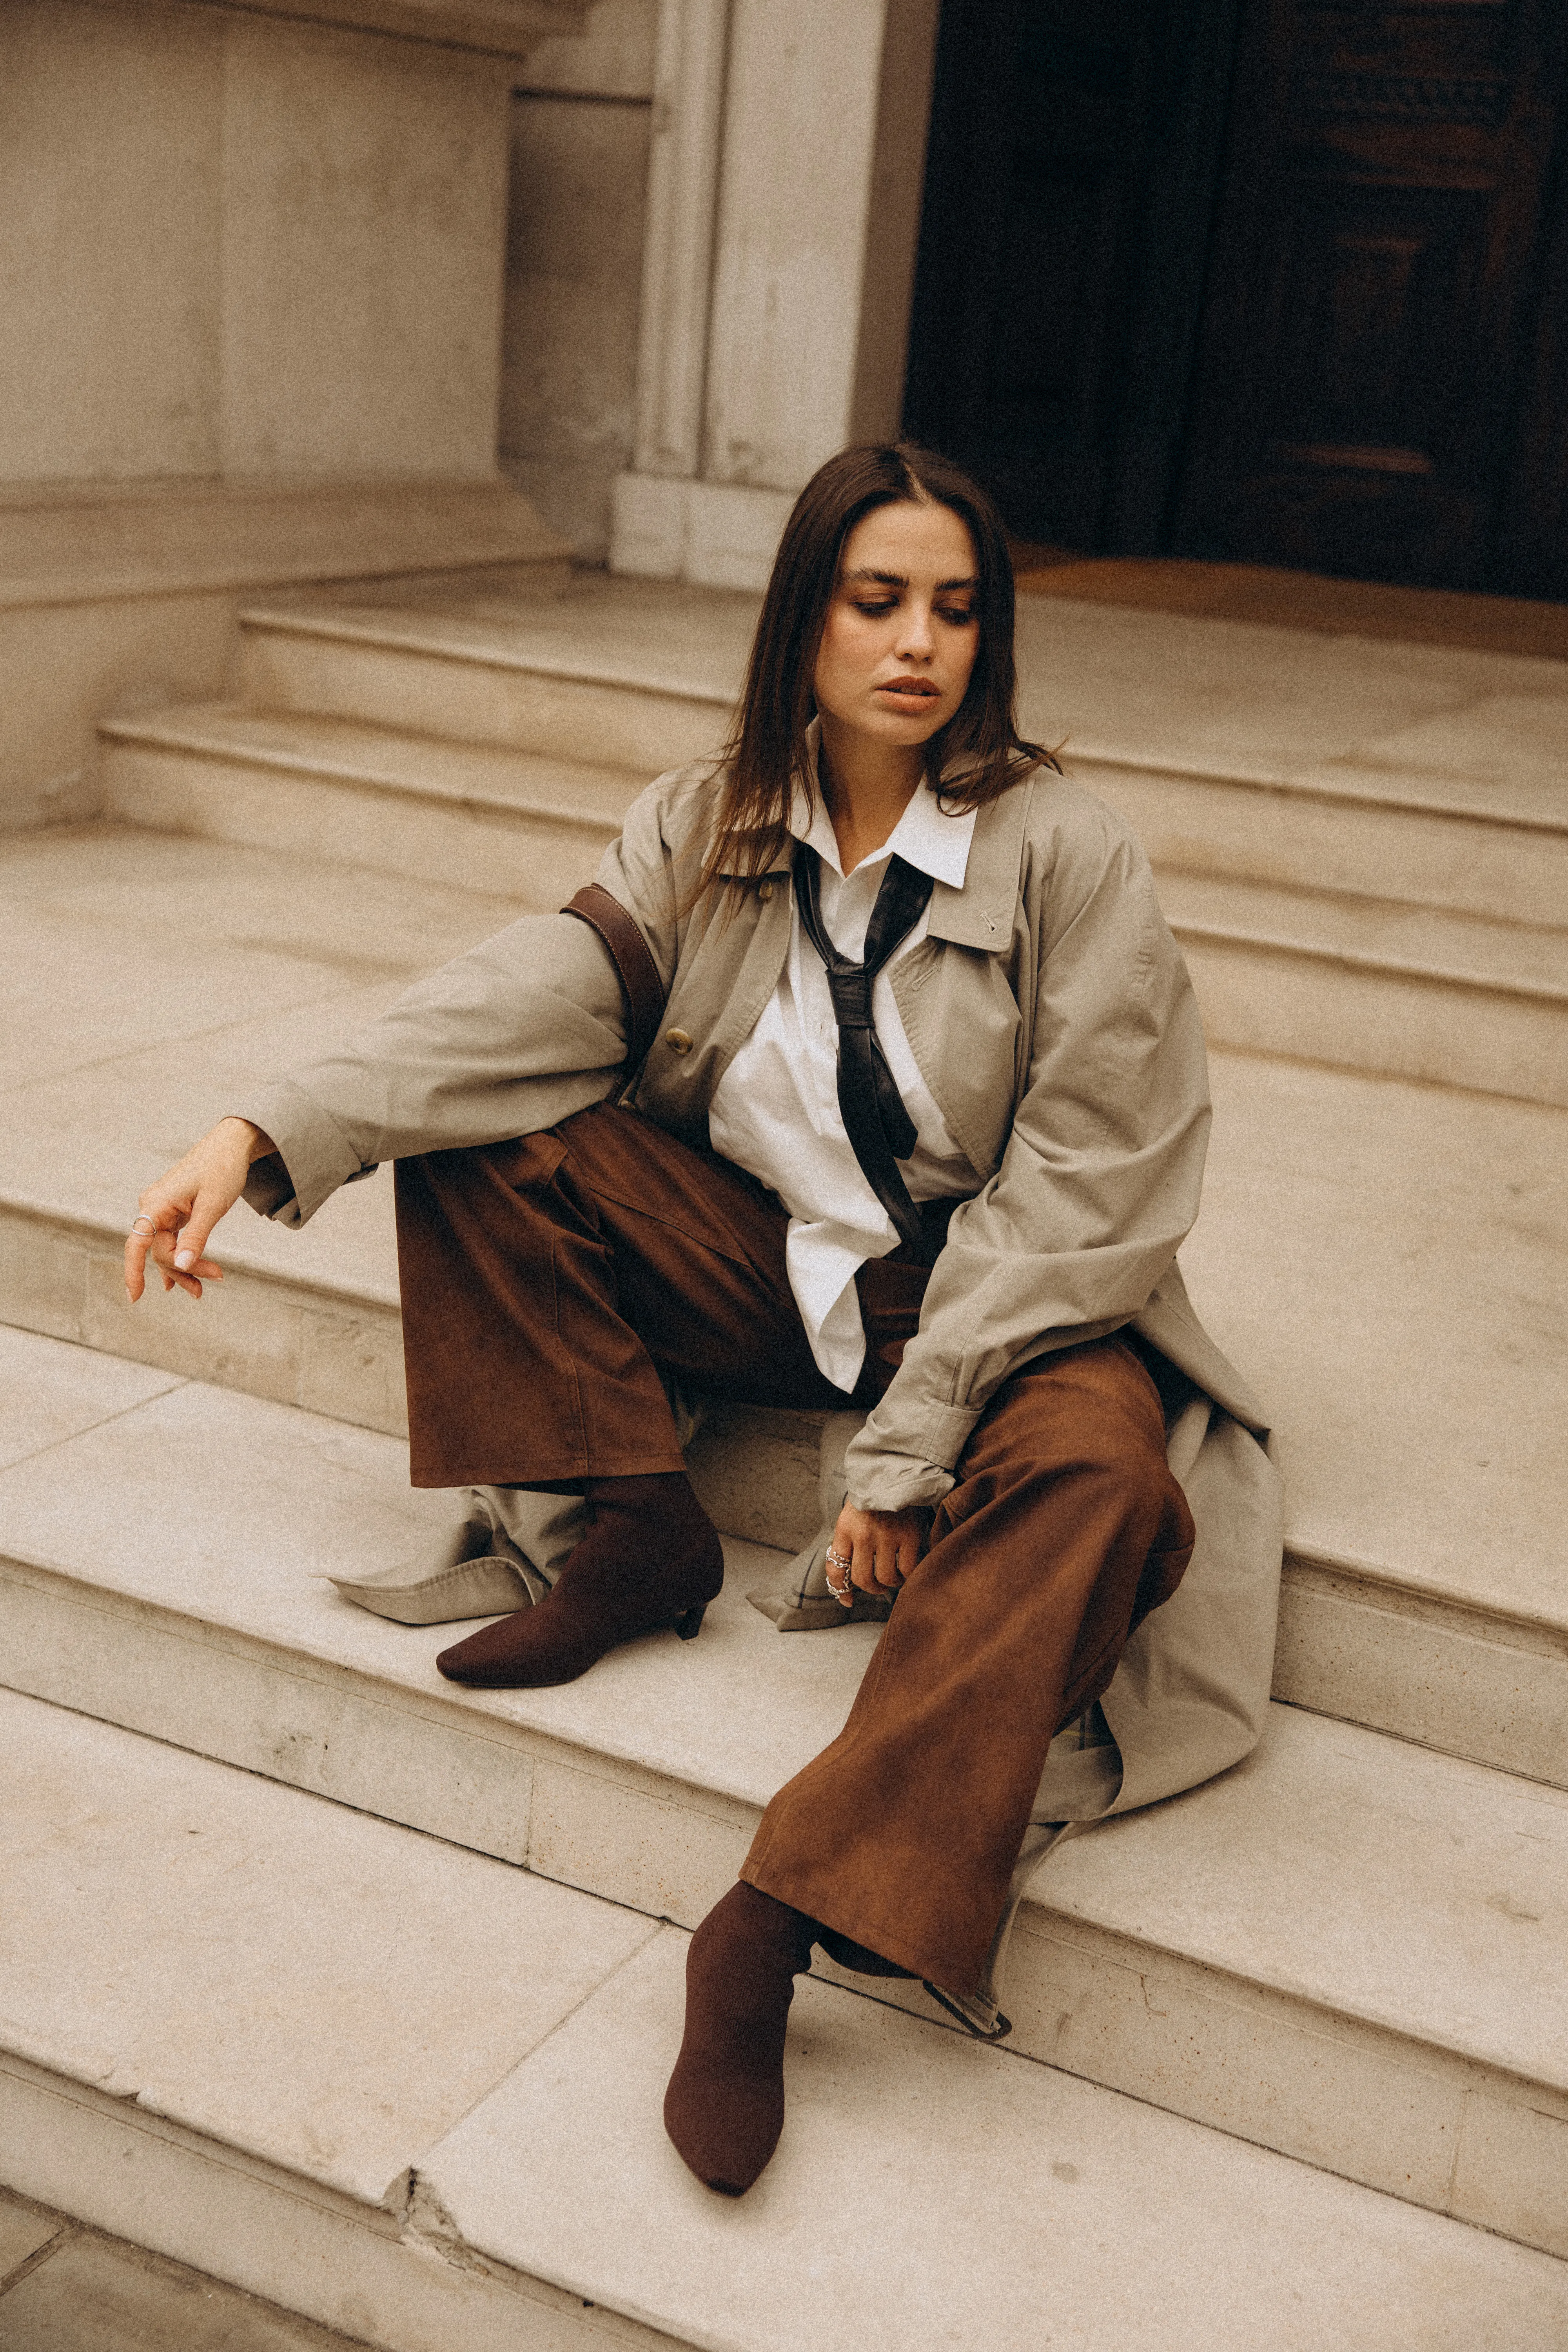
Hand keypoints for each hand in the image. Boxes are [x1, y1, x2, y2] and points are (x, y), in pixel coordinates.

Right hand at [123, 1118, 274, 1302]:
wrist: (231, 1144)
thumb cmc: (222, 1169)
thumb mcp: (212, 1206)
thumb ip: (196, 1237)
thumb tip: (181, 1266)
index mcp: (156, 1203)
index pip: (137, 1245)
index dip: (133, 1272)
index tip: (135, 1298)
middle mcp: (153, 1206)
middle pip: (159, 1251)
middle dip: (184, 1269)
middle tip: (217, 1277)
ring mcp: (161, 1209)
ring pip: (166, 1248)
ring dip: (183, 1269)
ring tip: (202, 1289)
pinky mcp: (172, 1211)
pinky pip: (170, 1240)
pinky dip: (181, 1257)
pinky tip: (181, 1278)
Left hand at [827, 1502, 925, 1602]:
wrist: (896, 1473)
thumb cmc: (871, 1501)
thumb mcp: (851, 1519)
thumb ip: (846, 1548)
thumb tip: (846, 1595)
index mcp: (845, 1528)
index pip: (836, 1568)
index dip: (840, 1589)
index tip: (847, 1599)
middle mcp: (863, 1534)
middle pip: (863, 1579)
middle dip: (871, 1588)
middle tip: (877, 1585)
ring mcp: (887, 1535)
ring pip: (886, 1578)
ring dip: (890, 1583)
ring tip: (893, 1576)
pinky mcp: (910, 1535)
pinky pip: (908, 1569)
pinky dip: (907, 1575)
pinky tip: (907, 1569)